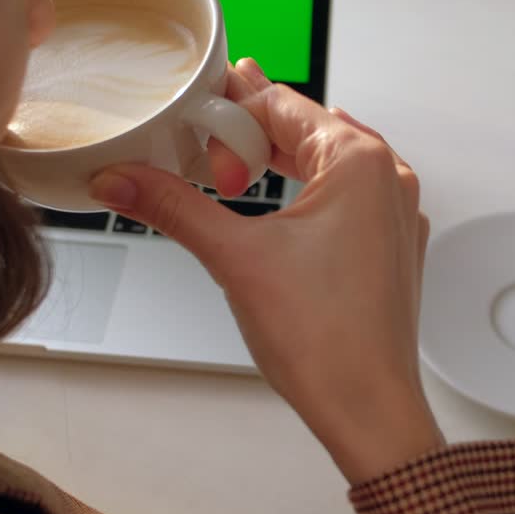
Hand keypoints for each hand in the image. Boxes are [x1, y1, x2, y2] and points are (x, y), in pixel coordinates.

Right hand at [90, 59, 442, 483]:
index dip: (225, 115)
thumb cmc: (324, 340)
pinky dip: (304, 192)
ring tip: (229, 171)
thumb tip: (119, 179)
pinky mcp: (390, 248)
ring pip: (324, 163)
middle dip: (248, 134)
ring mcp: (395, 215)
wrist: (368, 409)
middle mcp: (389, 178)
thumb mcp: (234, 258)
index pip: (280, 104)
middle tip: (198, 145)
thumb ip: (173, 207)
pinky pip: (344, 197)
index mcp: (359, 162)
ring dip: (275, 162)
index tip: (186, 132)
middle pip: (304, 128)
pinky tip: (274, 207)